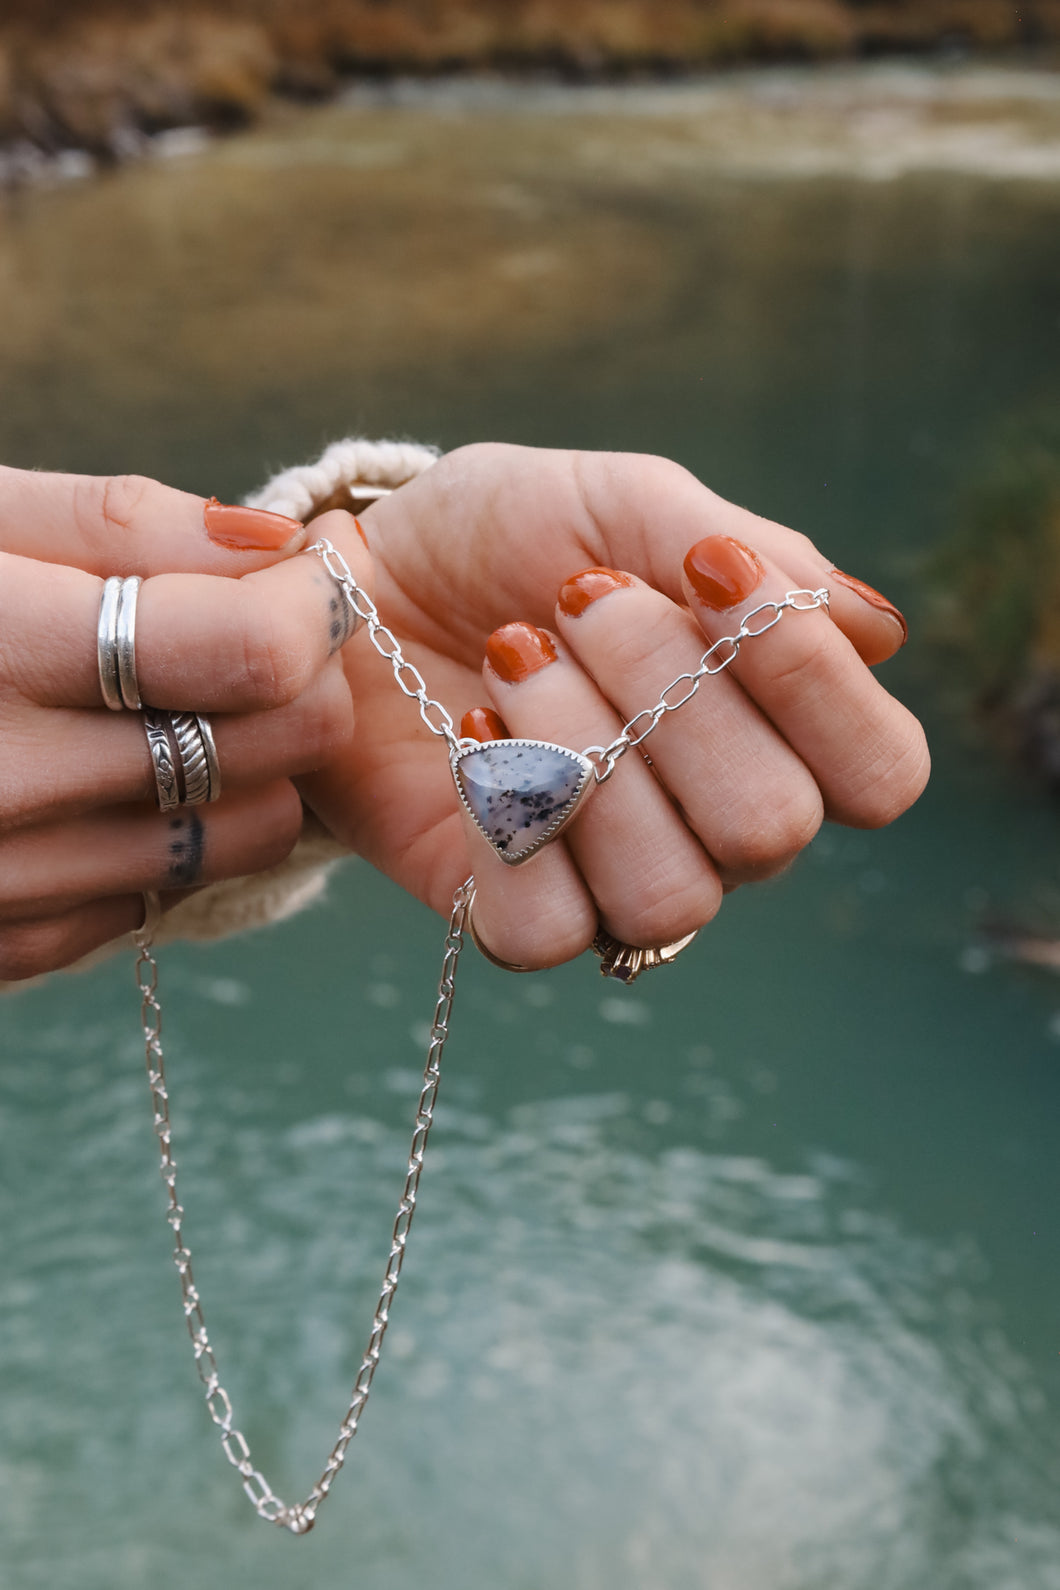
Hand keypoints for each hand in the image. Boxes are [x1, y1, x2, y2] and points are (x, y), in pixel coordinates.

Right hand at [0, 467, 369, 977]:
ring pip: (237, 836)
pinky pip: (154, 899)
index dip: (309, 609)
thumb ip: (114, 524)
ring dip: (246, 769)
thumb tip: (276, 547)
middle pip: (267, 749)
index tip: (310, 583)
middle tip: (264, 641)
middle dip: (299, 685)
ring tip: (180, 709)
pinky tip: (103, 782)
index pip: (242, 651)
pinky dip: (164, 839)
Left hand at [304, 443, 928, 968]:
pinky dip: (504, 820)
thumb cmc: (507, 538)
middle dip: (664, 690)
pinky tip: (471, 739)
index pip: (881, 774)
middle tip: (577, 603)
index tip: (710, 575)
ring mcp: (618, 880)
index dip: (815, 683)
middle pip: (770, 827)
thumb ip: (754, 555)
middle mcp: (716, 822)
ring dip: (576, 746)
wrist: (360, 577)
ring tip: (510, 659)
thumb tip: (877, 632)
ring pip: (665, 892)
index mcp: (774, 727)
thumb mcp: (624, 501)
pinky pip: (549, 931)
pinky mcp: (515, 916)